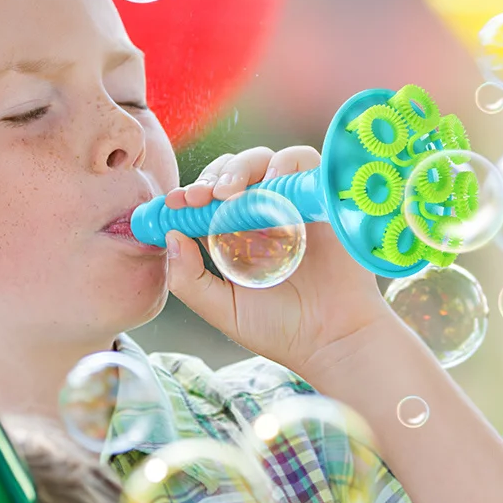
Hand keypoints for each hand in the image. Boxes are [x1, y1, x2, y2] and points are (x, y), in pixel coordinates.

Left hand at [162, 145, 389, 379]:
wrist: (332, 341)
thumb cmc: (280, 329)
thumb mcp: (223, 309)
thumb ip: (189, 279)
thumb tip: (170, 235)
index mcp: (234, 235)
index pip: (206, 199)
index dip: (189, 194)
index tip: (174, 203)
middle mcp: (262, 214)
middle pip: (232, 171)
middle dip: (211, 177)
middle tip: (200, 197)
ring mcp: (292, 204)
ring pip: (264, 161)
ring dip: (241, 168)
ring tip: (229, 193)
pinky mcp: (321, 200)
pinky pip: (304, 163)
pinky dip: (286, 164)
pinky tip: (272, 184)